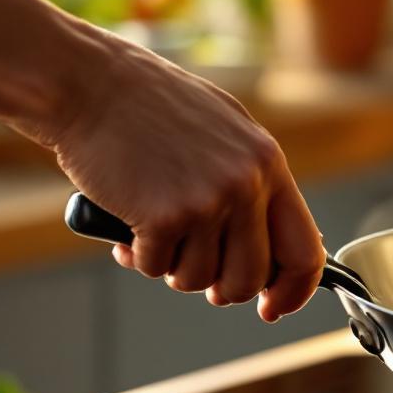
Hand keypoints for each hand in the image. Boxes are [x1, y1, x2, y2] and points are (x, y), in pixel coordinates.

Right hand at [38, 35, 323, 321]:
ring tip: (156, 232)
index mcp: (269, 164)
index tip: (273, 308)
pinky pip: (157, 267)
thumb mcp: (226, 132)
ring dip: (174, 267)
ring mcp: (206, 202)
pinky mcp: (163, 217)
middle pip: (250, 278)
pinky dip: (139, 256)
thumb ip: (255, 182)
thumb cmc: (151, 106)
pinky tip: (129, 228)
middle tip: (196, 274)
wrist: (88, 84)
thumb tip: (277, 241)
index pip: (304, 251)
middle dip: (221, 288)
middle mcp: (246, 185)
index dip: (292, 291)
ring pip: (200, 279)